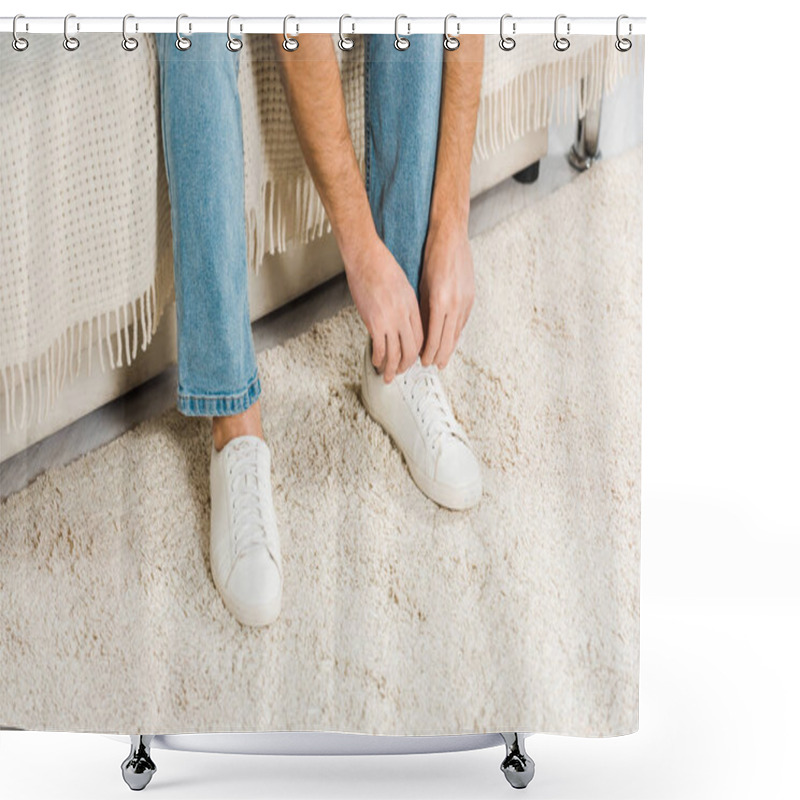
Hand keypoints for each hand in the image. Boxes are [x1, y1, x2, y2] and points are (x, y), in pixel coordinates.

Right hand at [345, 236, 423, 383]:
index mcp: (413, 306)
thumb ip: (405, 305)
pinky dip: (378, 358)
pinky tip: (376, 362)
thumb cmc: (381, 266)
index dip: (417, 352)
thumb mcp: (403, 286)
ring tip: (388, 375)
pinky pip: (379, 348)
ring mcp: (390, 320)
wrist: (366, 257)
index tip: (412, 358)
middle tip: (400, 372)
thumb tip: (401, 321)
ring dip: (392, 368)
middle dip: (406, 365)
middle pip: (411, 349)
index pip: (421, 337)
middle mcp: (404, 315)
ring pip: (395, 353)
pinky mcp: (374, 322)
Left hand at [419, 222, 474, 368]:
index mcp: (441, 301)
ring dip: (450, 346)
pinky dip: (456, 332)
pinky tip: (452, 337)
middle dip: (441, 355)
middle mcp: (457, 304)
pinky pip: (463, 320)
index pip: (435, 337)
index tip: (423, 362)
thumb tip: (421, 330)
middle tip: (433, 366)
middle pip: (449, 339)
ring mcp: (466, 300)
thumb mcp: (421, 285)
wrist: (451, 237)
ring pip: (458, 331)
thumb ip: (423, 309)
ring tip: (443, 357)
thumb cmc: (431, 257)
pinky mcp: (471, 296)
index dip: (429, 352)